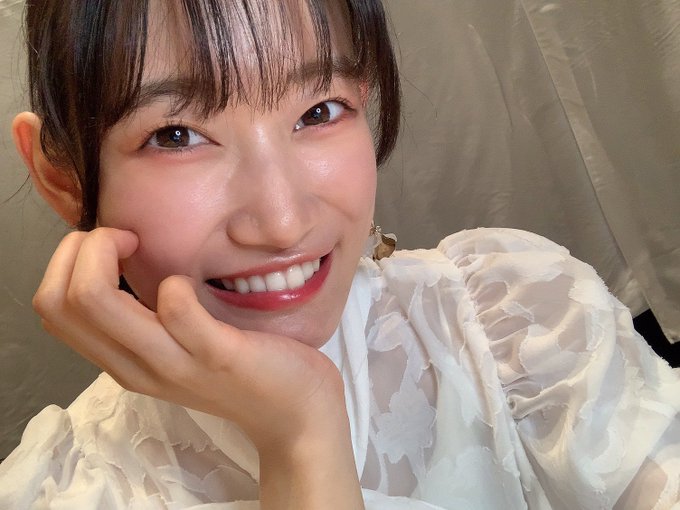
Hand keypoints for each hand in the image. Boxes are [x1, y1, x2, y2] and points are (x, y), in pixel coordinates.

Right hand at [33, 227, 345, 446]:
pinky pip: (176, 310)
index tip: (112, 243)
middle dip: (80, 250)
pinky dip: (176, 284)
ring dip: (108, 253)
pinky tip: (192, 284)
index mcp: (123, 360)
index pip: (52, 309)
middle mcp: (136, 366)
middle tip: (125, 238)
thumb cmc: (239, 370)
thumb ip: (148, 320)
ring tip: (141, 246)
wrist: (294, 414)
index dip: (68, 263)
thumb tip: (126, 261)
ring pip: (98, 303)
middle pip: (61, 303)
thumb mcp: (177, 350)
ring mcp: (173, 363)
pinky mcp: (216, 354)